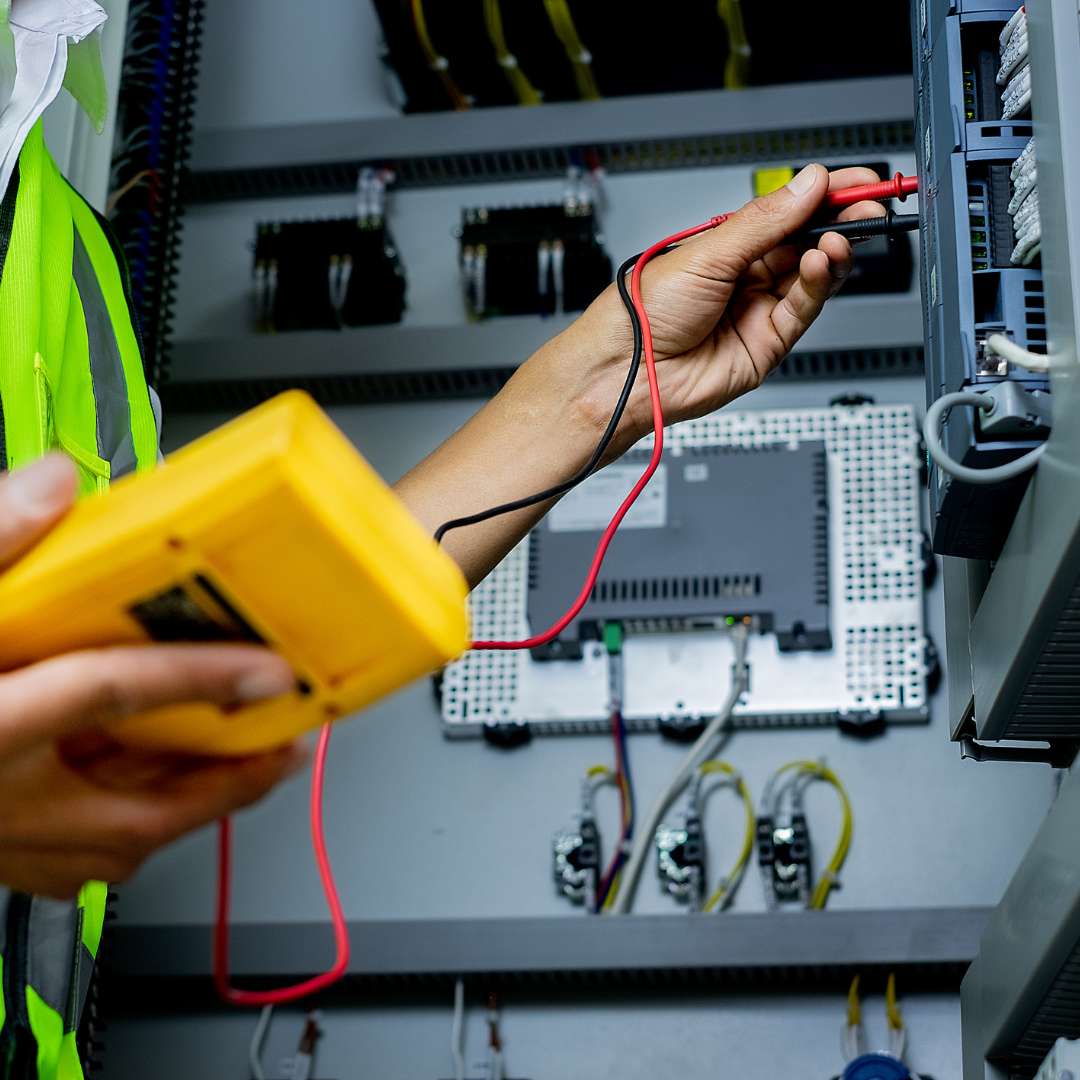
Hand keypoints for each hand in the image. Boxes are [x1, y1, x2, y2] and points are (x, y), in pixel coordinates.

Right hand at [0, 455, 304, 897]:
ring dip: (195, 804)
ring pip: (121, 847)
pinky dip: (141, 821)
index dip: (200, 676)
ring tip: (252, 760)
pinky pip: (89, 856)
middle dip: (231, 778)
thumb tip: (52, 484)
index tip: (270, 666)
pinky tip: (160, 788)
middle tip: (292, 738)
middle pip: (140, 809)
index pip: (107, 693)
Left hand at [562, 163, 886, 448]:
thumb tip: (807, 184)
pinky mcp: (767, 344)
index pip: (787, 214)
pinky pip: (803, 310)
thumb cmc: (644, 312)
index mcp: (728, 247)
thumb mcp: (707, 253)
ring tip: (840, 237)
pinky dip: (819, 284)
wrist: (627, 370)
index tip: (853, 180)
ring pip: (812, 277)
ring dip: (832, 253)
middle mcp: (747, 277)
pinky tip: (822, 261)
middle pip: (807, 244)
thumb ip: (764, 221)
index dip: (822, 197)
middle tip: (865, 206)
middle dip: (839, 222)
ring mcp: (758, 311)